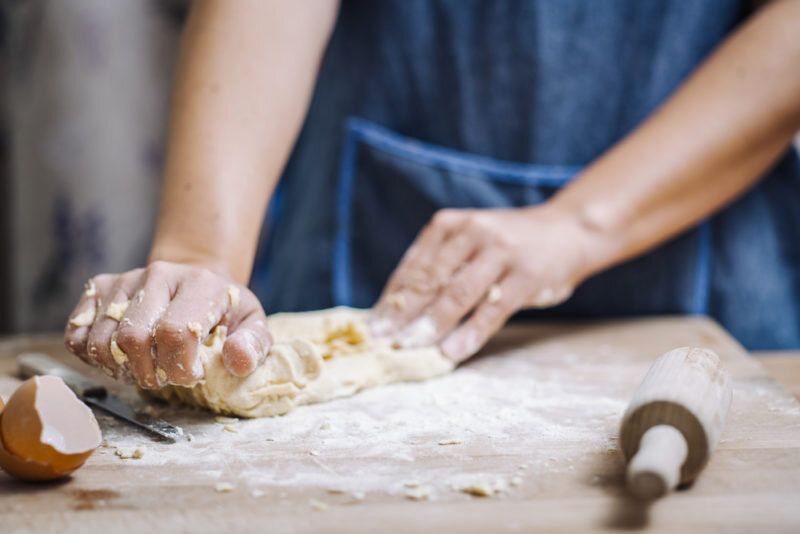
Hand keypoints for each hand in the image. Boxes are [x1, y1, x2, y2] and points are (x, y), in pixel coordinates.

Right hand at [64, 261, 271, 388]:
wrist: (196, 280)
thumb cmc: (224, 309)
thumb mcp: (251, 324)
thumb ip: (253, 344)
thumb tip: (238, 361)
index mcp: (200, 284)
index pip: (174, 332)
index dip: (178, 366)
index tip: (190, 375)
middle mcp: (158, 275)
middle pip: (133, 338)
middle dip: (147, 373)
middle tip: (163, 378)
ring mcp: (124, 280)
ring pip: (100, 341)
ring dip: (120, 369)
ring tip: (144, 369)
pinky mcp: (99, 288)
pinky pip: (77, 335)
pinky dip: (93, 359)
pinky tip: (121, 359)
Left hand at [370, 206, 591, 361]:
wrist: (569, 231)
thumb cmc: (510, 243)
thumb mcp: (470, 240)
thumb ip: (440, 265)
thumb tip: (398, 308)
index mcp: (450, 224)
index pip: (413, 266)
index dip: (391, 298)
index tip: (372, 325)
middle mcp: (473, 233)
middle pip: (430, 281)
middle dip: (402, 314)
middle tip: (382, 341)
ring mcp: (501, 253)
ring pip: (457, 295)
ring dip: (430, 325)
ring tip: (409, 348)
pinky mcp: (525, 277)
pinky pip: (491, 311)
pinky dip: (469, 334)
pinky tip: (451, 352)